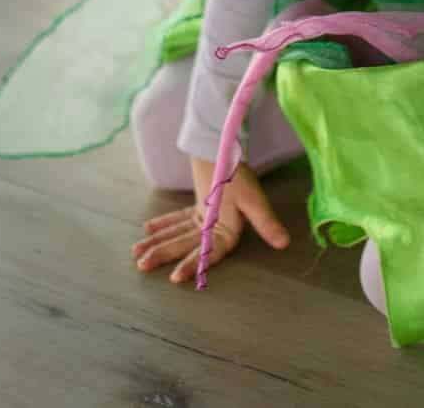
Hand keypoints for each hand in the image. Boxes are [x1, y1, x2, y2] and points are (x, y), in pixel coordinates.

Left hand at [131, 157, 289, 283]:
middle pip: (188, 245)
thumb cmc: (238, 173)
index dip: (194, 266)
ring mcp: (208, 218)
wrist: (226, 146)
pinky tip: (148, 230)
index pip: (209, 254)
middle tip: (142, 265)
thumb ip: (265, 223)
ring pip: (180, 234)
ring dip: (160, 242)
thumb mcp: (252, 199)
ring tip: (139, 254)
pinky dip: (165, 224)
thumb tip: (285, 243)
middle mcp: (217, 228)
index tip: (175, 277)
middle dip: (165, 254)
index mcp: (229, 231)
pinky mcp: (201, 207)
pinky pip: (179, 219)